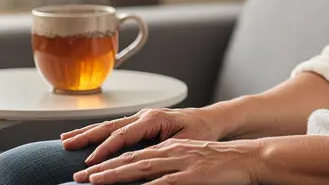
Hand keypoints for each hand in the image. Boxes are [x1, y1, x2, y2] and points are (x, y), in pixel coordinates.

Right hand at [61, 108, 223, 165]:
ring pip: (109, 125)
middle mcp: (145, 115)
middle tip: (65, 146)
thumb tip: (140, 163)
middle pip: (110, 126)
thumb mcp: (184, 144)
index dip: (105, 149)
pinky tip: (83, 137)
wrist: (211, 121)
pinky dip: (97, 132)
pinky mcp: (141, 123)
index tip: (89, 163)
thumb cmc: (201, 132)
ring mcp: (141, 117)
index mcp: (154, 118)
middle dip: (86, 137)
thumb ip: (161, 151)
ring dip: (86, 132)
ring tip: (65, 140)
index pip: (123, 135)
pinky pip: (114, 128)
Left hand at [71, 138, 262, 183]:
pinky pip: (163, 183)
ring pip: (140, 167)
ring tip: (94, 182)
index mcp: (170, 148)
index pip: (133, 154)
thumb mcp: (192, 162)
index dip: (109, 162)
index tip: (88, 172)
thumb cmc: (223, 164)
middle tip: (78, 178)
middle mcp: (171, 151)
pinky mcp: (190, 175)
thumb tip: (151, 181)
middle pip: (130, 159)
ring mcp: (180, 162)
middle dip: (103, 169)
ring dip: (115, 175)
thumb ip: (171, 169)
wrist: (249, 158)